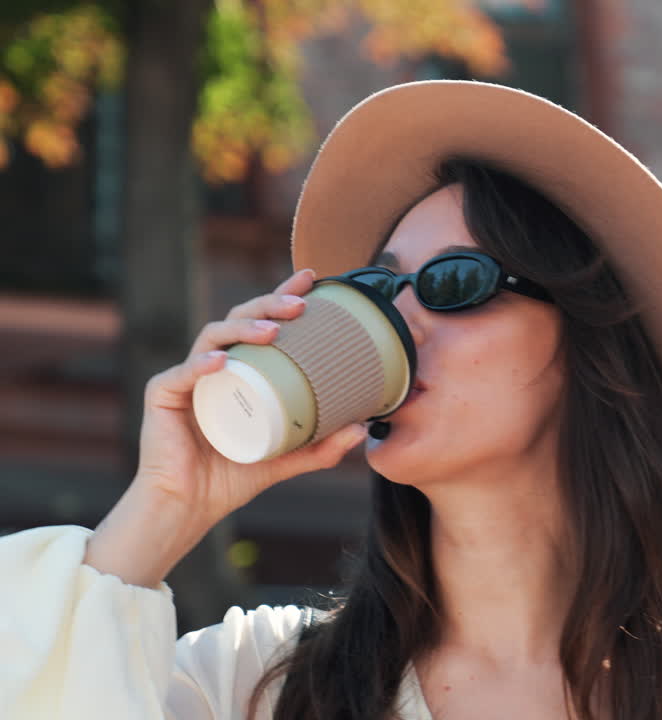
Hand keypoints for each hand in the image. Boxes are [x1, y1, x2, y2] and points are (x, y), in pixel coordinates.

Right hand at [132, 268, 367, 527]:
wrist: (189, 507)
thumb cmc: (231, 477)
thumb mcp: (286, 459)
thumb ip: (321, 447)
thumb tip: (361, 428)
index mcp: (241, 371)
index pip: (262, 323)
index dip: (282, 295)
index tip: (313, 280)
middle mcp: (213, 366)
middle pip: (239, 318)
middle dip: (269, 303)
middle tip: (301, 304)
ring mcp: (186, 377)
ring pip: (213, 336)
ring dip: (243, 327)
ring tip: (272, 331)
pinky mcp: (162, 395)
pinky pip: (181, 374)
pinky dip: (201, 365)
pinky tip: (222, 361)